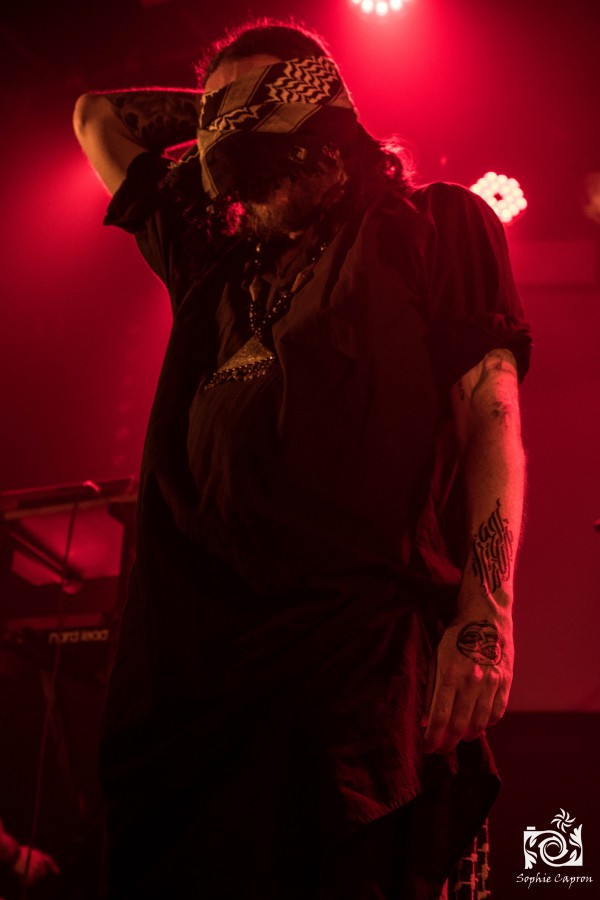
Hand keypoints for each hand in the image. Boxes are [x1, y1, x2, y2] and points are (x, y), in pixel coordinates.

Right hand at [13, 844, 59, 884]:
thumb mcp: (31, 852)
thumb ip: (36, 859)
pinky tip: (20, 880)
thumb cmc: (19, 852)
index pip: (50, 861)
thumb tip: (39, 867)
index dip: (54, 867)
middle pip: (44, 872)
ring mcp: (37, 868)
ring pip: (37, 878)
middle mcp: (41, 862)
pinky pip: (31, 882)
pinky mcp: (31, 873)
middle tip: (29, 877)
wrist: (14, 854)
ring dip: (30, 879)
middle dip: (38, 875)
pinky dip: (25, 882)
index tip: (58, 872)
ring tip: (22, 877)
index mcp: (41, 855)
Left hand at [421, 613, 513, 753]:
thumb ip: (432, 690)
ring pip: (480, 722)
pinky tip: (479, 725)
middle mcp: (472, 681)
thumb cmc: (456, 636)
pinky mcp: (506, 682)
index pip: (440, 717)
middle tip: (441, 749)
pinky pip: (497, 712)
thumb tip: (425, 720)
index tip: (427, 748)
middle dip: (448, 742)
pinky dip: (487, 724)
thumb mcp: (437, 658)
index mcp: (451, 674)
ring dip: (468, 735)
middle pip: (460, 725)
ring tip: (459, 738)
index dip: (433, 737)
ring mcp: (492, 682)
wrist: (486, 616)